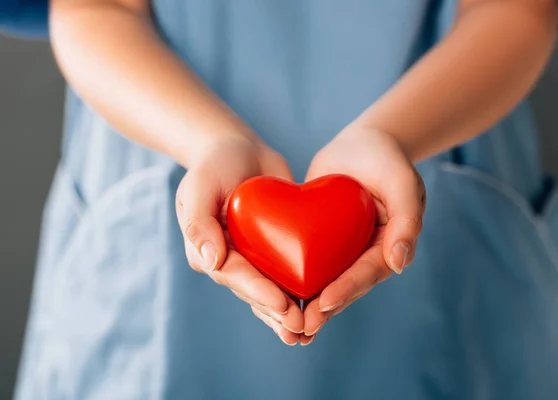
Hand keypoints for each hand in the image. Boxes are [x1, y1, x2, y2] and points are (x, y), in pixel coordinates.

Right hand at [175, 136, 303, 344]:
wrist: (238, 150)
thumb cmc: (214, 164)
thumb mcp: (200, 185)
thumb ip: (199, 222)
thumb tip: (210, 262)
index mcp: (208, 250)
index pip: (235, 275)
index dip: (259, 292)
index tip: (283, 306)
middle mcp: (230, 259)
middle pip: (254, 291)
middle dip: (276, 311)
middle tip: (300, 328)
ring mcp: (252, 256)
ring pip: (270, 289)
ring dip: (286, 313)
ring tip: (307, 333)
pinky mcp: (274, 248)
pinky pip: (287, 272)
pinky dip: (300, 291)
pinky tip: (318, 309)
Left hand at [299, 127, 425, 344]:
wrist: (363, 144)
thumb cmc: (388, 161)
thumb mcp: (403, 184)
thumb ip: (406, 221)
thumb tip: (399, 264)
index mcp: (387, 247)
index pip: (366, 273)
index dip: (346, 289)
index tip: (324, 303)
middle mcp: (364, 254)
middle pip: (343, 286)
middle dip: (323, 308)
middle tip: (300, 327)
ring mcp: (341, 249)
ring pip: (323, 280)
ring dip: (306, 303)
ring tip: (285, 324)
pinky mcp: (319, 239)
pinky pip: (305, 260)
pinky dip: (292, 278)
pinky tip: (272, 294)